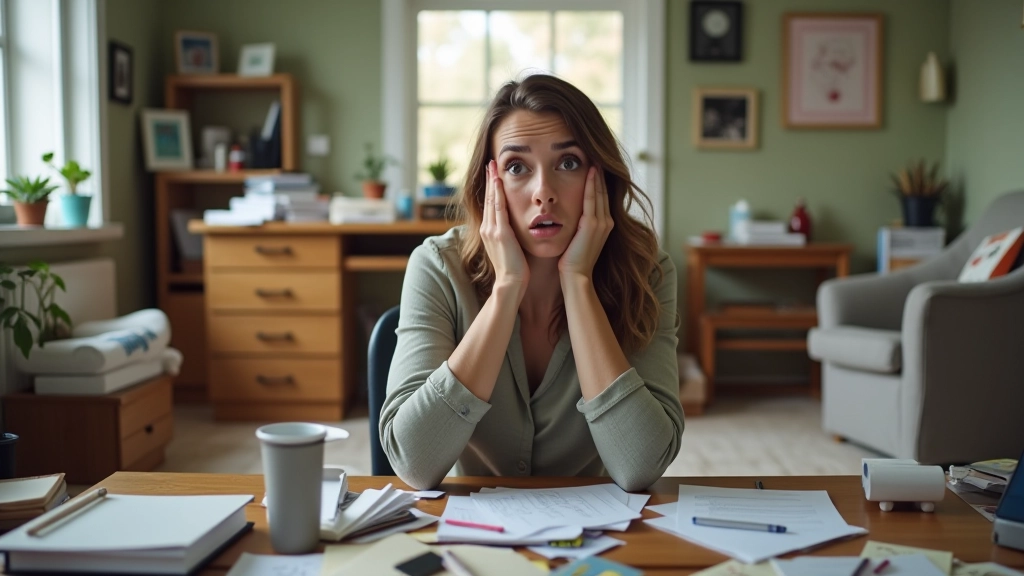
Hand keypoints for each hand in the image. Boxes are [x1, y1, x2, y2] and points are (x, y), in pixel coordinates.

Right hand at [481, 160, 528, 298]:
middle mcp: (487, 229)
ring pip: (491, 200)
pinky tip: (498, 181)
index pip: (490, 205)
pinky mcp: (500, 233)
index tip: (493, 175)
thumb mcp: (510, 249)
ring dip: (492, 181)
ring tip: (492, 166)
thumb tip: (517, 229)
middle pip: (487, 198)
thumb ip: (510, 237)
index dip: (491, 189)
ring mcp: (492, 230)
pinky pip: (498, 208)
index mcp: (490, 232)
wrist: (511, 284)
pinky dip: (497, 193)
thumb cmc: (515, 270)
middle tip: (490, 163)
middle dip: (489, 180)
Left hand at [559, 166, 613, 279]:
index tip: (593, 166)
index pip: (602, 197)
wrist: (575, 276)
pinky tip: (590, 171)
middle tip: (596, 155)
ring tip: (594, 158)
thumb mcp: (579, 238)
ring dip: (597, 175)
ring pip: (600, 192)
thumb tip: (571, 214)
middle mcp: (607, 222)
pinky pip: (592, 199)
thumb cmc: (572, 260)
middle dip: (600, 174)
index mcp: (605, 225)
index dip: (599, 181)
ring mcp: (602, 223)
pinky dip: (591, 184)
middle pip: (604, 191)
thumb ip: (580, 225)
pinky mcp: (592, 225)